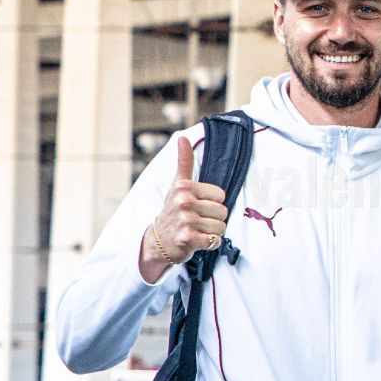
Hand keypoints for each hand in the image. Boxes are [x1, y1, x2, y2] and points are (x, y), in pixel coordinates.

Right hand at [139, 137, 227, 280]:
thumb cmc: (173, 210)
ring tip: (197, 231)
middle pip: (223, 212)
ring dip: (212, 232)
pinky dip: (209, 244)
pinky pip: (214, 240)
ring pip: (221, 227)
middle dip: (214, 220)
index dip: (213, 204)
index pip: (221, 196)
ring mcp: (185, 220)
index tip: (198, 207)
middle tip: (197, 221)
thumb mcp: (177, 185)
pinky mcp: (188, 239)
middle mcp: (183, 201)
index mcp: (184, 187)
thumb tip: (182, 137)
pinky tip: (196, 241)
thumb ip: (184, 162)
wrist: (158, 241)